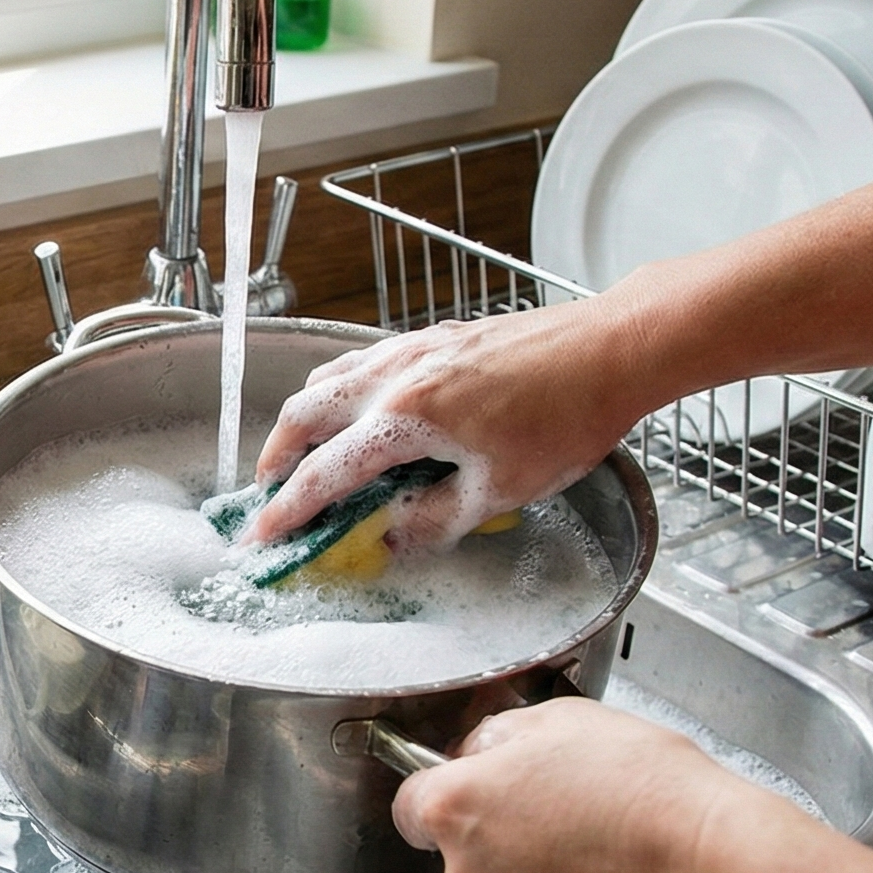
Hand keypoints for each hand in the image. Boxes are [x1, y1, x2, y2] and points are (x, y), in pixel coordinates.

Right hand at [239, 299, 655, 551]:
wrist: (608, 351)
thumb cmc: (565, 418)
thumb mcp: (499, 490)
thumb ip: (433, 518)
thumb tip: (390, 535)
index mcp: (404, 418)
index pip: (326, 472)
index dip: (289, 509)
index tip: (264, 534)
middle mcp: (394, 376)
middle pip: (305, 413)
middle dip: (277, 456)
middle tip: (272, 491)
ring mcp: (411, 350)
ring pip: (328, 379)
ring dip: (305, 418)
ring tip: (305, 451)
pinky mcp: (433, 337)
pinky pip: (363, 361)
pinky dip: (340, 390)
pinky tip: (361, 409)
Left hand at [390, 698, 810, 872]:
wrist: (711, 867)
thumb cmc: (645, 788)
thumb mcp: (563, 719)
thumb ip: (501, 736)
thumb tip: (484, 750)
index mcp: (456, 809)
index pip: (411, 806)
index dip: (446, 791)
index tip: (477, 787)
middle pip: (466, 853)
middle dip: (504, 834)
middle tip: (567, 808)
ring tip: (606, 847)